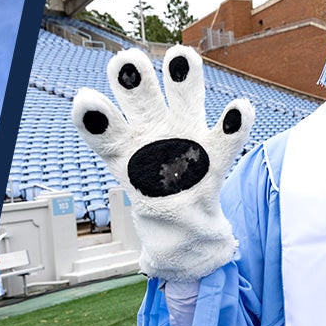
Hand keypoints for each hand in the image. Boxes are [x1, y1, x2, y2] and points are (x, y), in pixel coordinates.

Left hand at [71, 46, 253, 280]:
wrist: (193, 232)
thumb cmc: (163, 225)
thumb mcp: (154, 241)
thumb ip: (156, 250)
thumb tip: (156, 269)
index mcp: (125, 156)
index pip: (105, 133)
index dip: (96, 120)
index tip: (85, 101)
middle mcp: (153, 139)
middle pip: (142, 103)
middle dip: (134, 82)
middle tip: (127, 60)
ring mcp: (185, 140)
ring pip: (183, 103)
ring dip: (183, 81)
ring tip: (182, 57)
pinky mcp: (215, 154)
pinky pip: (225, 136)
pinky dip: (233, 123)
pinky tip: (240, 108)